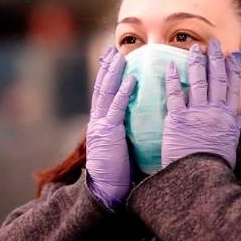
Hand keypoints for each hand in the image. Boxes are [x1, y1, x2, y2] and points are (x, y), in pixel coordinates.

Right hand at [86, 46, 135, 209]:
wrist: (106, 190)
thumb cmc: (118, 173)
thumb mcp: (121, 147)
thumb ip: (126, 132)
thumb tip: (143, 122)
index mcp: (100, 124)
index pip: (103, 94)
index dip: (107, 76)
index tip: (112, 60)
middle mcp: (98, 121)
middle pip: (102, 87)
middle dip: (107, 67)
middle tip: (112, 49)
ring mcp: (101, 125)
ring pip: (106, 92)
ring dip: (114, 72)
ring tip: (120, 56)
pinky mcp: (108, 133)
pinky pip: (116, 108)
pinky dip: (123, 92)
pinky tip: (131, 80)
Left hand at [162, 39, 240, 168]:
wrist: (198, 177)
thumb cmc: (214, 165)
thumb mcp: (230, 146)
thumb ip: (233, 129)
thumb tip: (240, 118)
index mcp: (228, 117)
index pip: (233, 86)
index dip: (234, 68)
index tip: (234, 54)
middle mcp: (214, 111)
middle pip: (217, 79)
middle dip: (216, 58)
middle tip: (214, 44)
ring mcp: (196, 113)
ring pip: (198, 82)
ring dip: (197, 63)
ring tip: (194, 48)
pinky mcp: (177, 119)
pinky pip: (175, 95)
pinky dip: (174, 80)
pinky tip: (172, 66)